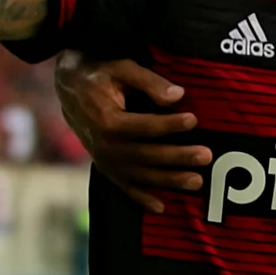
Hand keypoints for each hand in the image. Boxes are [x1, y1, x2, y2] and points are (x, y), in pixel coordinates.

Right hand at [55, 52, 212, 212]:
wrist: (69, 86)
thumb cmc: (100, 73)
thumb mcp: (122, 68)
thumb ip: (149, 82)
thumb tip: (179, 95)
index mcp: (106, 119)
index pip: (144, 126)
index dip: (169, 124)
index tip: (193, 120)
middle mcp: (103, 144)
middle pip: (146, 154)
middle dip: (178, 157)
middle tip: (205, 156)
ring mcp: (103, 158)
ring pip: (139, 174)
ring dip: (168, 180)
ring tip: (197, 182)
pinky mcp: (104, 165)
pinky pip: (124, 186)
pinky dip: (141, 197)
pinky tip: (161, 206)